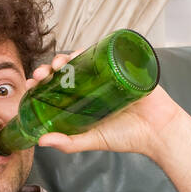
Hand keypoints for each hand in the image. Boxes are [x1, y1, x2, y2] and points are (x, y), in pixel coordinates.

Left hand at [27, 47, 186, 157]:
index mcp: (83, 100)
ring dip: (66, 57)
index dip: (43, 83)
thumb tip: (41, 142)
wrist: (158, 131)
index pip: (58, 87)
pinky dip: (91, 48)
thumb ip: (69, 143)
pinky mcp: (123, 65)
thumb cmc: (128, 136)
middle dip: (50, 68)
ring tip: (58, 64)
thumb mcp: (92, 140)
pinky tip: (79, 53)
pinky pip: (105, 51)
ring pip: (82, 59)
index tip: (32, 84)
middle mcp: (93, 84)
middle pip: (67, 70)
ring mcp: (107, 73)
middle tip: (42, 74)